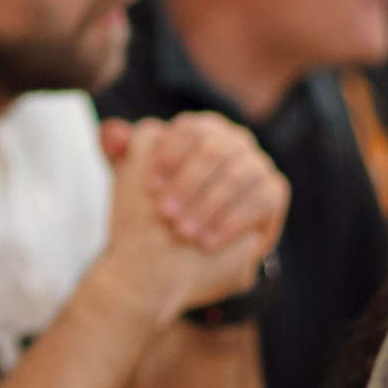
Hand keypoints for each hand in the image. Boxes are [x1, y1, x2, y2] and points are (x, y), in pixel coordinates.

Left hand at [96, 115, 287, 321]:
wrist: (178, 257)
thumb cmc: (154, 213)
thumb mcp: (131, 183)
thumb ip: (120, 154)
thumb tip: (113, 132)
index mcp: (199, 129)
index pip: (188, 130)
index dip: (168, 156)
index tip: (149, 187)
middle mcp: (232, 139)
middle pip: (215, 148)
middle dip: (187, 183)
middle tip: (165, 214)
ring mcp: (256, 163)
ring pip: (238, 173)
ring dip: (208, 204)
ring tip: (183, 232)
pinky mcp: (273, 191)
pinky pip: (261, 197)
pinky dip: (232, 220)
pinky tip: (209, 241)